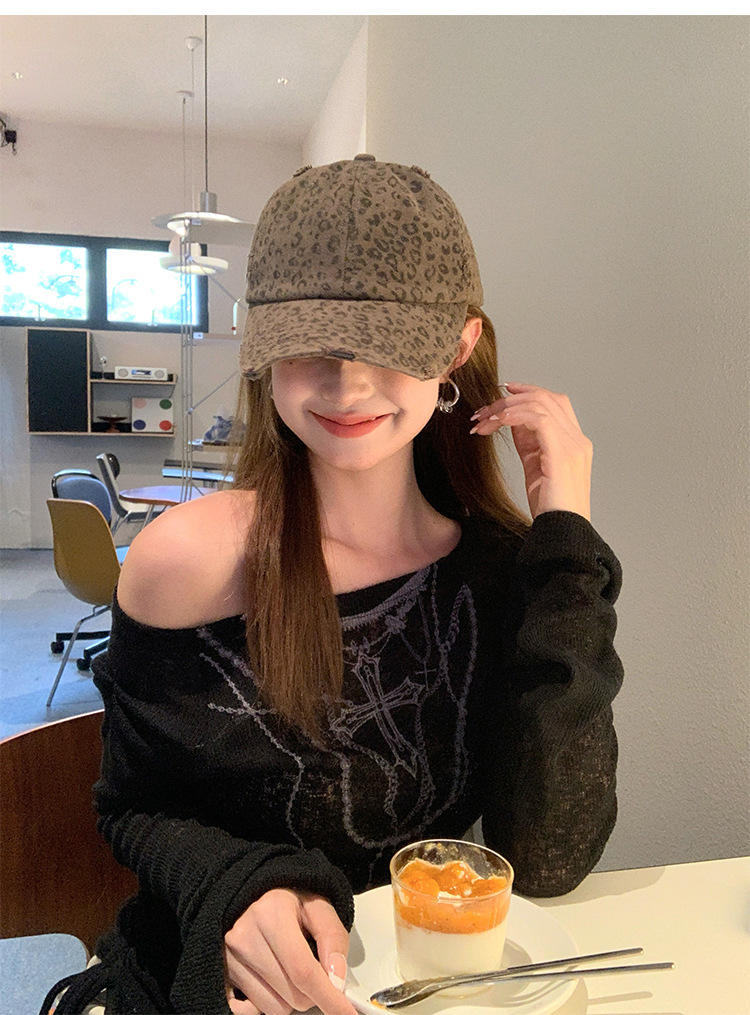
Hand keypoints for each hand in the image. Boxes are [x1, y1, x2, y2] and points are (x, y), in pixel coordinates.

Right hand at [224, 889, 356, 1014]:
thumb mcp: (319, 906)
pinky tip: (270, 979)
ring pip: (274, 1007)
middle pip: (293, 995)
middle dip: (311, 990)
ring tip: (285, 963)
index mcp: (271, 915)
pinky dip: (267, 1001)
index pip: (303, 971)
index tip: (346, 1013)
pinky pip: (250, 1012)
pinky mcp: (221, 973)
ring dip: (289, 995)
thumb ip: (333, 939)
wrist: (254, 893)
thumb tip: (337, 979)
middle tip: (309, 963)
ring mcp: (228, 958)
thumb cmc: (286, 899)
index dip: (329, 997)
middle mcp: (244, 936)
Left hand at [470, 383, 591, 519]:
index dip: (529, 391)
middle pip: (546, 398)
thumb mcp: (536, 467)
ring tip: (484, 420)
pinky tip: (498, 422)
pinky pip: (539, 421)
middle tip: (482, 412)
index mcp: (574, 442)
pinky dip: (516, 416)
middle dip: (509, 399)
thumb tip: (511, 421)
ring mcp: (573, 446)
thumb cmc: (550, 506)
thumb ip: (529, 443)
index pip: (555, 402)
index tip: (503, 391)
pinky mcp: (562, 455)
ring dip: (506, 408)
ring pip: (540, 405)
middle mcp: (577, 440)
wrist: (562, 530)